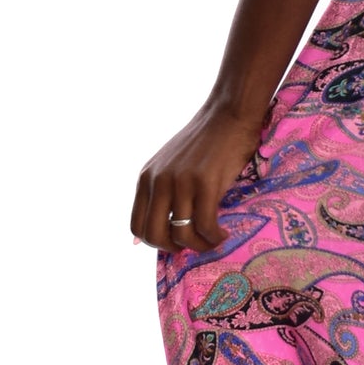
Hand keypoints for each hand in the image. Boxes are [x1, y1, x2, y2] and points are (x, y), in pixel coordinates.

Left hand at [130, 101, 264, 253]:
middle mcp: (158, 181)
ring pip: (182, 235)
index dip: (156, 243)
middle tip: (195, 244)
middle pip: (155, 236)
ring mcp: (181, 182)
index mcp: (146, 177)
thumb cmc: (204, 143)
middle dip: (175, 249)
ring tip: (214, 239)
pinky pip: (205, 226)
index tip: (177, 241)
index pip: (137, 226)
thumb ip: (156, 196)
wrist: (228, 115)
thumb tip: (136, 242)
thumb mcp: (168, 166)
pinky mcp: (205, 183)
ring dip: (200, 246)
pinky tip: (223, 233)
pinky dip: (215, 237)